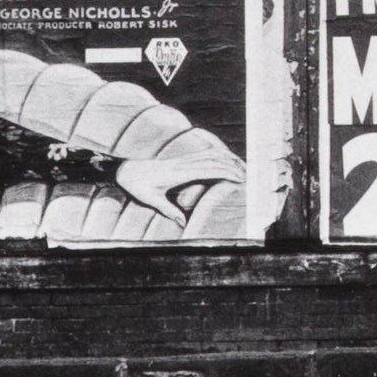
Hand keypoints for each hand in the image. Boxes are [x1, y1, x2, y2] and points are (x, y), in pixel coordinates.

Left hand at [114, 136, 237, 221]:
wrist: (126, 170)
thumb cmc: (137, 185)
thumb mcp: (150, 199)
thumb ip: (167, 210)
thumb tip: (183, 222)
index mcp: (178, 172)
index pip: (209, 168)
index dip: (227, 171)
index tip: (241, 179)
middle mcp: (183, 163)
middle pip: (215, 159)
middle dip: (234, 165)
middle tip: (250, 176)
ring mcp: (183, 159)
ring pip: (211, 153)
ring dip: (229, 158)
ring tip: (243, 168)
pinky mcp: (182, 159)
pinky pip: (204, 153)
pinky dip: (219, 155)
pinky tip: (227, 161)